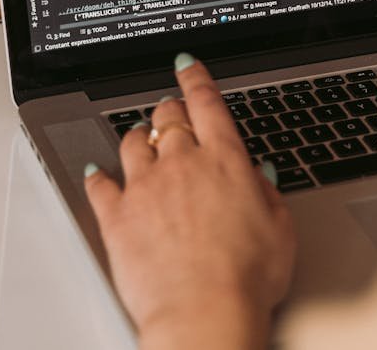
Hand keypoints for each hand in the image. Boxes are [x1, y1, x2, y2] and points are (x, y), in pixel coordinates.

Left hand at [84, 55, 295, 348]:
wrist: (204, 311)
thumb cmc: (246, 277)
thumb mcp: (280, 229)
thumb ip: (267, 195)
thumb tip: (258, 177)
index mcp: (225, 160)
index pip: (207, 103)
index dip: (196, 78)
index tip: (187, 65)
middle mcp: (182, 164)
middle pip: (167, 117)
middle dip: (169, 108)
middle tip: (171, 110)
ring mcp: (145, 188)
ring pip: (132, 142)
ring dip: (137, 135)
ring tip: (139, 138)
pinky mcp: (117, 218)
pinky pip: (99, 184)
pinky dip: (97, 175)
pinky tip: (96, 173)